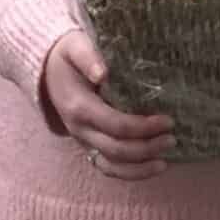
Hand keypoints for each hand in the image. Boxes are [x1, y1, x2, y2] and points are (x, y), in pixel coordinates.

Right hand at [41, 31, 174, 179]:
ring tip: (164, 162)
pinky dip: (129, 173)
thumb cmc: (67, 56)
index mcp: (79, 107)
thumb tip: (102, 72)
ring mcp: (83, 140)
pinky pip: (107, 167)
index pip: (115, 125)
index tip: (167, 120)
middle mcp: (80, 129)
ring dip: (139, 168)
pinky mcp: (88, 145)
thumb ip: (88, 56)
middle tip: (172, 137)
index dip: (143, 127)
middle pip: (116, 149)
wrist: (47, 70)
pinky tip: (150, 167)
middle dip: (147, 148)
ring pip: (111, 166)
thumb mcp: (75, 46)